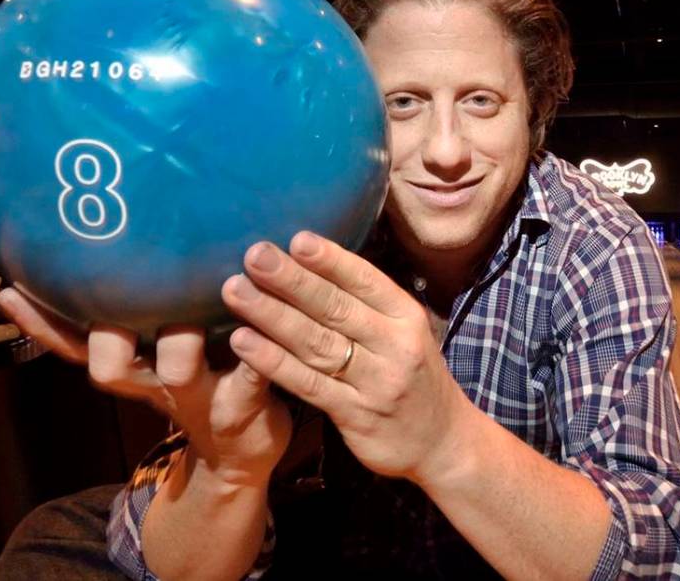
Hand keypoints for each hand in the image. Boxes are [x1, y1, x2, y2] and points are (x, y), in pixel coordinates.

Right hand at [0, 287, 291, 485]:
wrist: (240, 458)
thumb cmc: (198, 387)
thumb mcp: (156, 359)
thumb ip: (136, 320)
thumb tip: (108, 262)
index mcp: (131, 370)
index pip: (73, 347)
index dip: (42, 326)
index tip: (13, 290)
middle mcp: (156, 384)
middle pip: (110, 367)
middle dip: (109, 336)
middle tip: (122, 298)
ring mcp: (199, 397)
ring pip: (177, 370)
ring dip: (182, 336)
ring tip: (203, 291)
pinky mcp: (245, 403)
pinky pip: (247, 379)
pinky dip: (250, 354)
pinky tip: (255, 327)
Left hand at [223, 231, 472, 483]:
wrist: (444, 441)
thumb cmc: (413, 376)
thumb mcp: (406, 333)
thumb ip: (367, 304)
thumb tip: (314, 261)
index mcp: (406, 316)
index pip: (366, 281)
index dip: (330, 260)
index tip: (295, 238)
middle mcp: (394, 345)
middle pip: (336, 308)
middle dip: (291, 280)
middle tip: (254, 255)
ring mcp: (376, 382)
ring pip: (317, 343)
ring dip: (272, 315)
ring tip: (235, 291)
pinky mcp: (355, 415)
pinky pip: (308, 383)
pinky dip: (274, 362)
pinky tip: (243, 343)